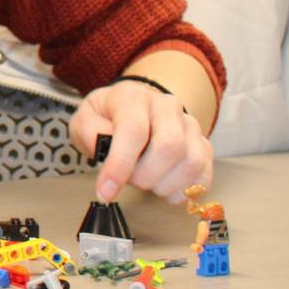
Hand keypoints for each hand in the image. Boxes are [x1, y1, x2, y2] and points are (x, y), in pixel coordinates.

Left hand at [70, 80, 212, 203]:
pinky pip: (204, 174)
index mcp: (134, 97)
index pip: (134, 131)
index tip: (106, 191)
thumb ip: (89, 133)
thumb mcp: (84, 120)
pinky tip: (164, 188)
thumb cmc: (106, 118)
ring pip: (191, 162)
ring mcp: (190, 125)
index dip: (120, 165)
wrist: (132, 110)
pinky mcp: (203, 145)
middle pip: (170, 147)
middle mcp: (167, 107)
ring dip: (164, 185)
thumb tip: (104, 150)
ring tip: (146, 181)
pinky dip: (184, 190)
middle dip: (144, 176)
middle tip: (129, 180)